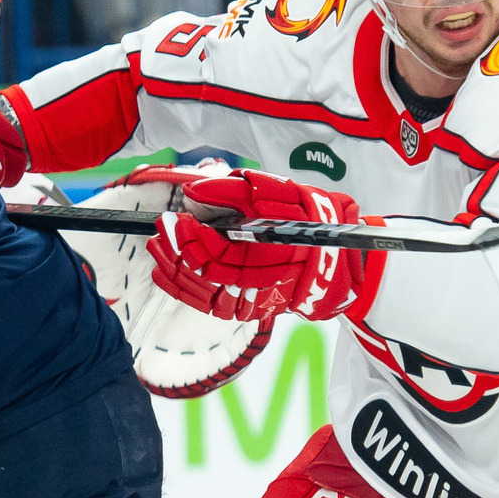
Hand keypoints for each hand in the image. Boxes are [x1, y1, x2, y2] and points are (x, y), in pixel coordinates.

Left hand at [143, 169, 382, 322]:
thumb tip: (196, 190)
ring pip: (205, 291)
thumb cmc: (314, 219)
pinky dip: (185, 290)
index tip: (174, 219)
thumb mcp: (283, 193)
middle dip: (178, 250)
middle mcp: (263, 282)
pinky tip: (165, 275)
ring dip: (175, 271)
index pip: (220, 250)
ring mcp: (256, 299)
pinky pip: (210, 304)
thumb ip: (236, 190)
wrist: (342, 260)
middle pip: (208, 272)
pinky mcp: (251, 307)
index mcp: (273, 251)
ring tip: (156, 251)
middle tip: (159, 231)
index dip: (191, 237)